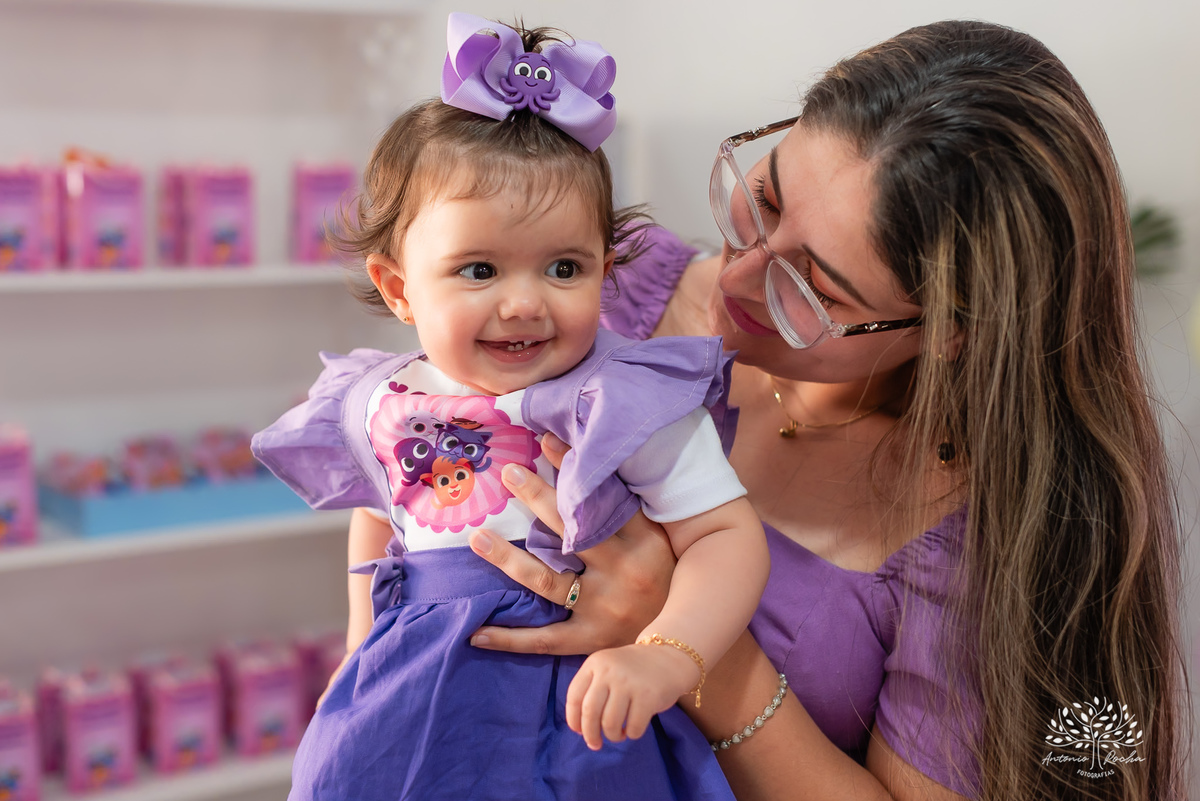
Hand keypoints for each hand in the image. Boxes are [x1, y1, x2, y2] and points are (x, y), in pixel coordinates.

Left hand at [468, 433, 676, 654]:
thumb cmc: (668, 577)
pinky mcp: (590, 641)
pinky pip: (544, 639)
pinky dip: (510, 638)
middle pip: (571, 532)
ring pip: (548, 580)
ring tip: (478, 538)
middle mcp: (624, 573)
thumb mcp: (660, 537)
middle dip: (537, 498)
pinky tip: (477, 633)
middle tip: (507, 473)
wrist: (682, 641)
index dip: (574, 470)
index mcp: (645, 542)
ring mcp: (604, 609)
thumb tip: (587, 460)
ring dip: (508, 559)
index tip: (545, 441)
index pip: (603, 500)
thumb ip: (627, 507)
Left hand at [566, 642, 700, 749]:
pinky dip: (632, 735)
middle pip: (589, 712)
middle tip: (594, 744)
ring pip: (610, 723)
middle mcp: (610, 671)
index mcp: (595, 662)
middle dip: (590, 734)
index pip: (574, 696)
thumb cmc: (633, 670)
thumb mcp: (608, 668)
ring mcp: (629, 683)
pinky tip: (633, 729)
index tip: (578, 731)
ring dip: (612, 736)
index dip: (573, 719)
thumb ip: (592, 689)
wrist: (669, 657)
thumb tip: (579, 728)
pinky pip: (634, 727)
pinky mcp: (648, 697)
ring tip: (618, 734)